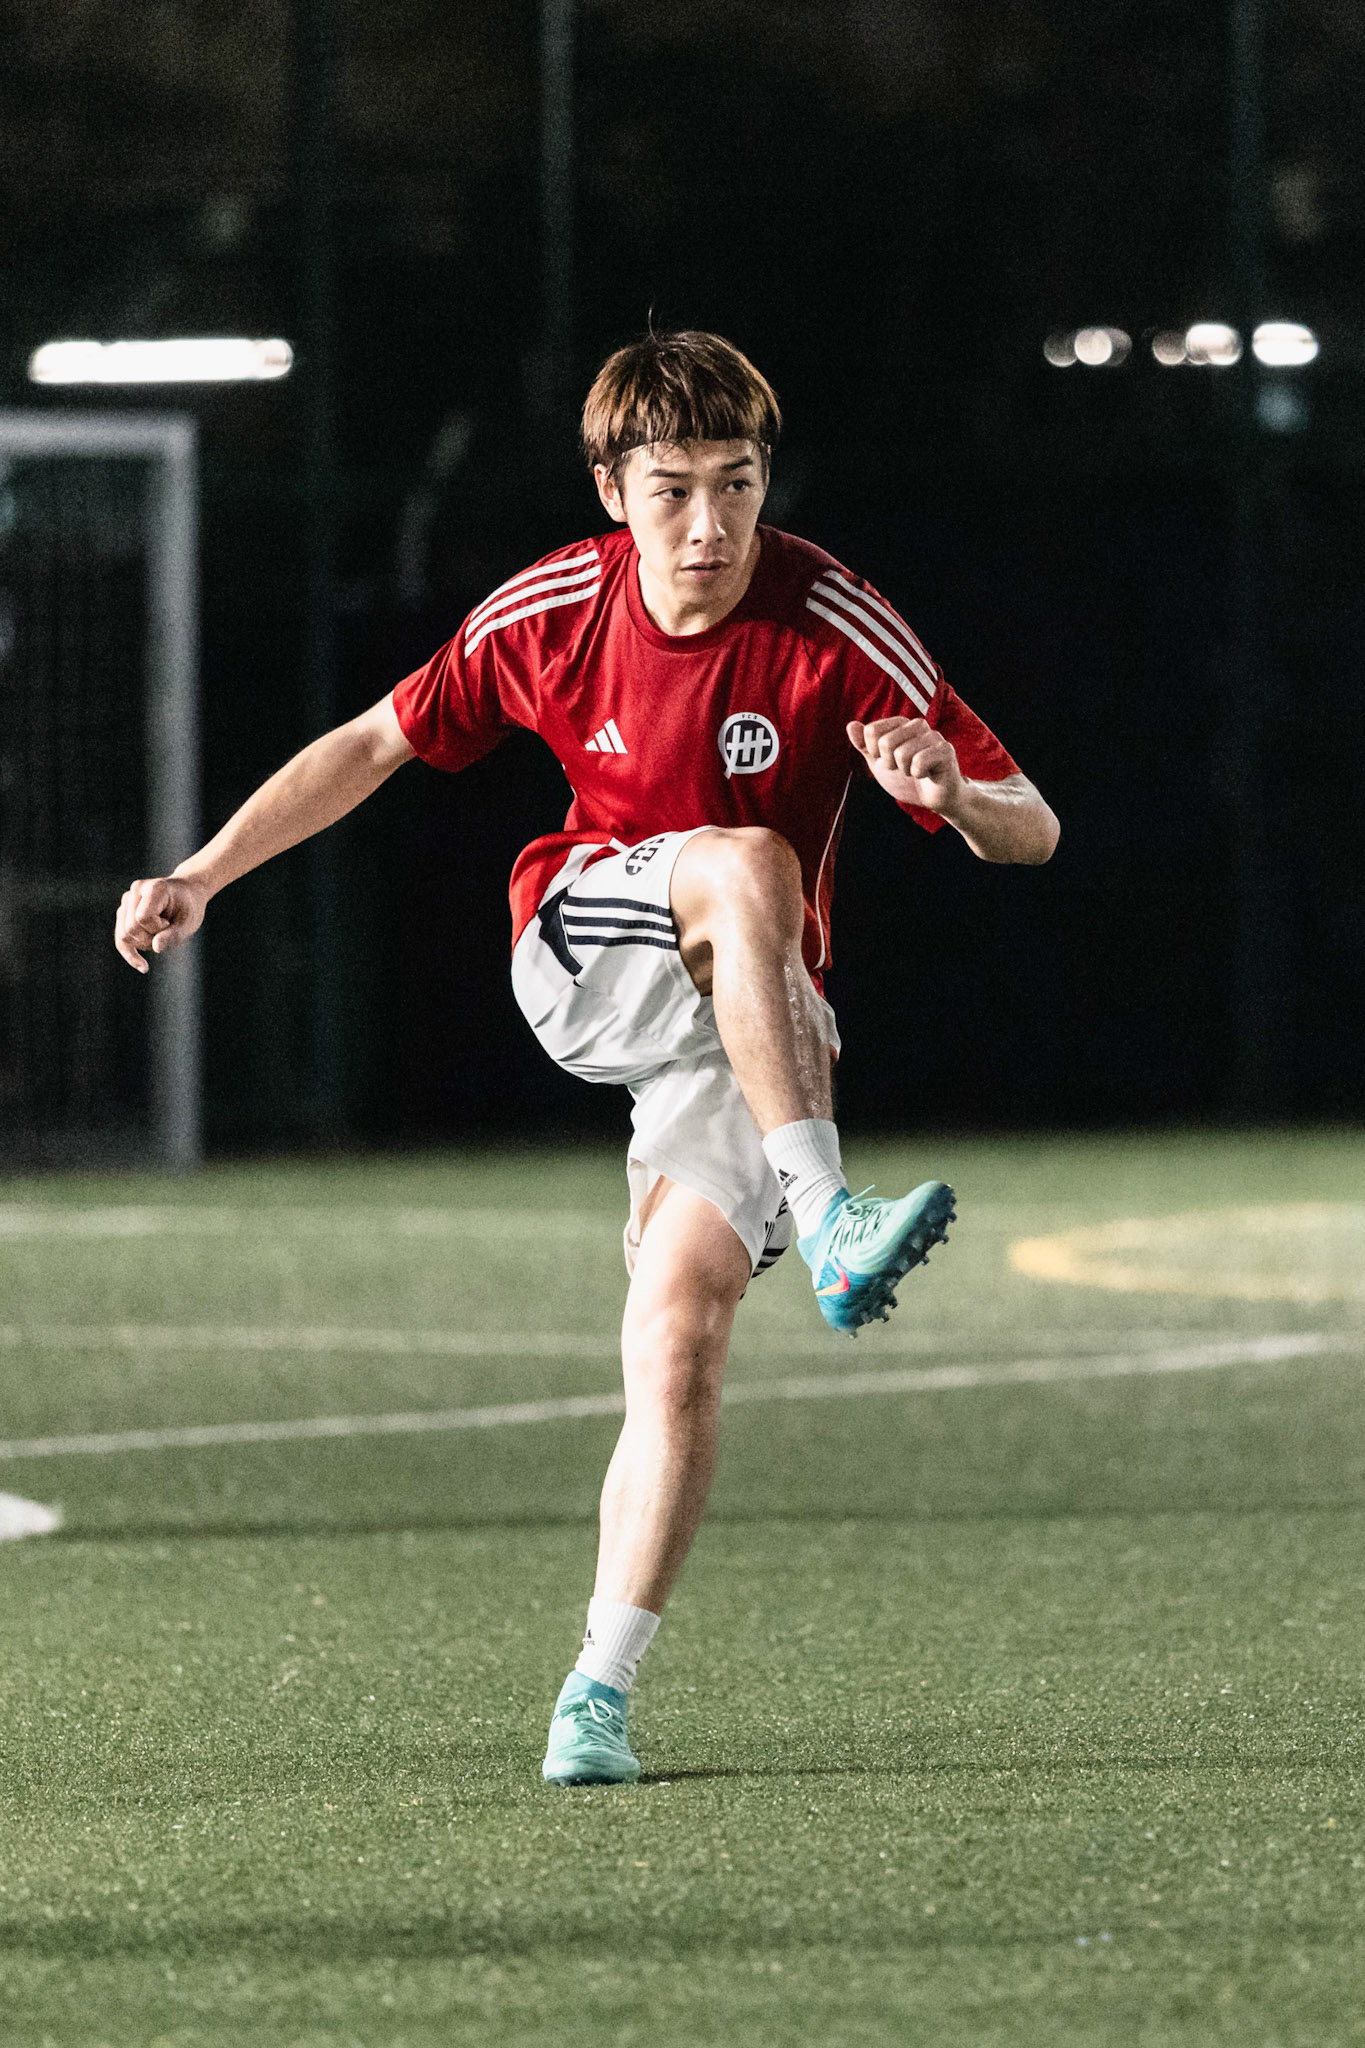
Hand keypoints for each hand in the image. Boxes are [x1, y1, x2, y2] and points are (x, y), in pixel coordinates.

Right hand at [114, 875, 206, 972]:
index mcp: (153, 888)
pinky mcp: (123, 912)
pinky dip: (130, 953)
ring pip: (124, 935)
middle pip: (131, 928)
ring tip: (161, 933)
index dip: (156, 928)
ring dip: (144, 943)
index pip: (142, 917)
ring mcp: (127, 901)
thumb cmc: (190, 907)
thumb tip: (156, 948)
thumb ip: (173, 935)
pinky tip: (143, 967)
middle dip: (150, 938)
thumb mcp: (189, 922)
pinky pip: (121, 938)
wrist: (187, 894)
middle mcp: (135, 891)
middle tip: (168, 929)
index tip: (170, 923)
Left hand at [846, 716, 963, 814]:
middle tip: (903, 769)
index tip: (888, 760)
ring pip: (901, 753)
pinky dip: (918, 774)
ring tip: (916, 771)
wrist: (932, 798)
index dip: (874, 753)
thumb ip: (864, 746)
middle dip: (890, 764)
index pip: (871, 731)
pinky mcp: (945, 750)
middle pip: (885, 742)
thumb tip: (850, 725)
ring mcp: (933, 736)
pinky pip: (918, 762)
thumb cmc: (906, 779)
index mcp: (900, 724)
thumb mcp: (879, 763)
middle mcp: (917, 725)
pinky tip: (927, 774)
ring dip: (905, 771)